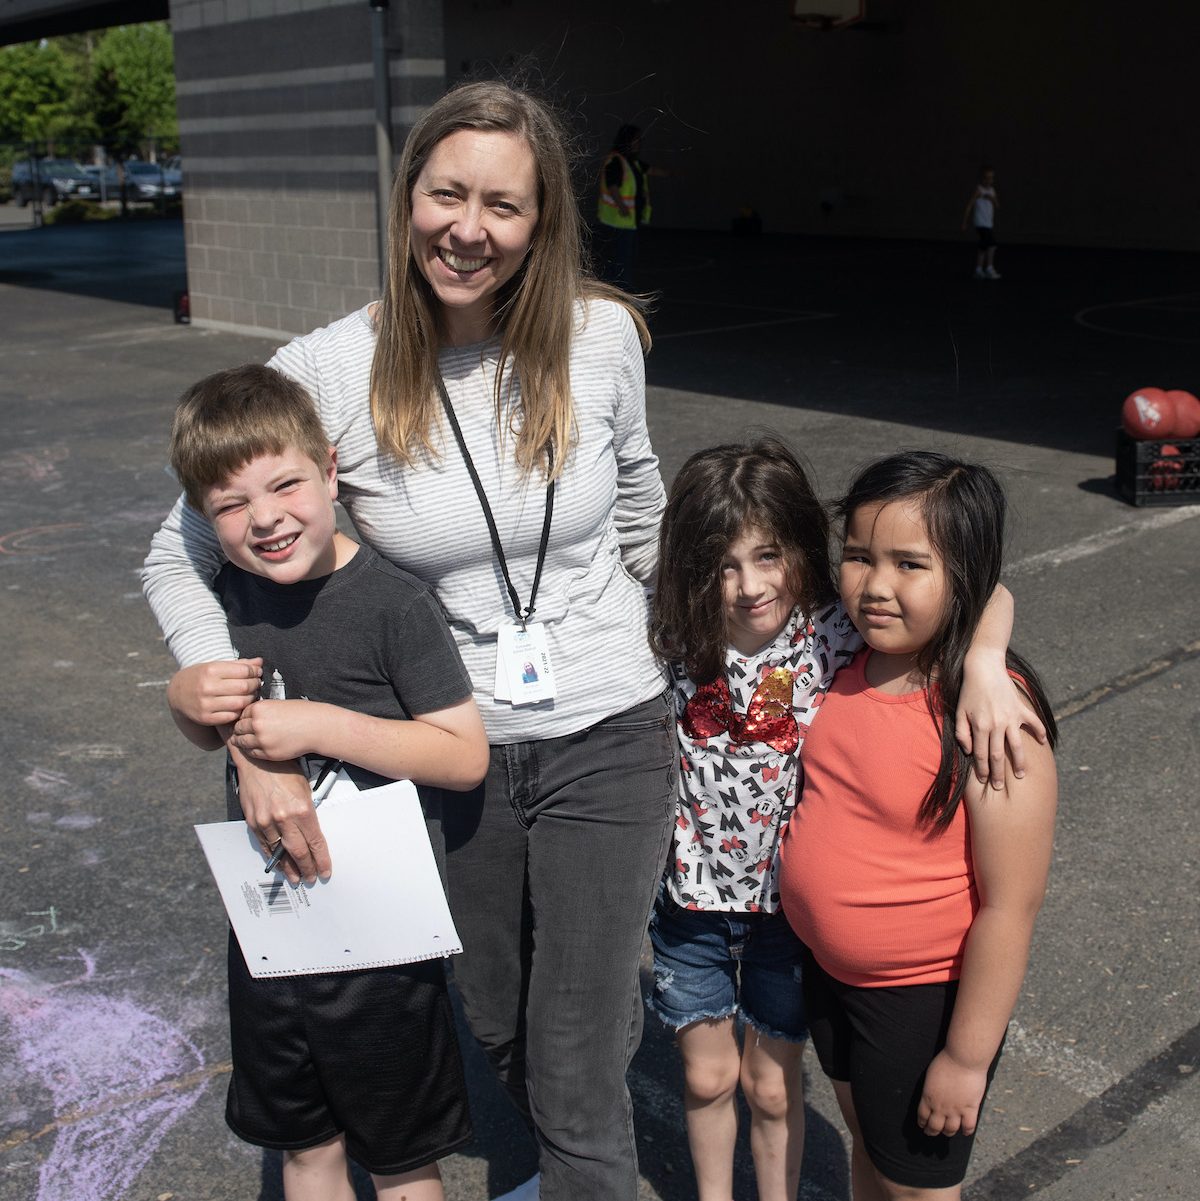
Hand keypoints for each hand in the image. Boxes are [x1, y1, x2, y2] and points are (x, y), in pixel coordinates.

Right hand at [168, 658, 261, 724]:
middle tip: (257, 683)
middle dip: (255, 684)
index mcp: (210, 670)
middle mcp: (207, 687)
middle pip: (244, 687)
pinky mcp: (206, 718)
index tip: (257, 672)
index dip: (255, 671)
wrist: (177, 694)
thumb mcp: (216, 666)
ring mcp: (206, 704)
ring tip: (251, 694)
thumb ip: (239, 664)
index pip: (243, 671)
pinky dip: (240, 710)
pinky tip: (240, 705)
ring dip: (250, 698)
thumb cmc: (201, 677)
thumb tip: (260, 662)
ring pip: (240, 702)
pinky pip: (232, 715)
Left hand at [229, 699, 326, 761]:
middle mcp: (257, 724)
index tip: (244, 721)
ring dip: (242, 741)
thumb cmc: (302, 713)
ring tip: (245, 740)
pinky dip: (251, 750)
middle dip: (239, 730)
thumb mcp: (278, 704)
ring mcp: (262, 740)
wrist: (317, 727)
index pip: (241, 714)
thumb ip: (261, 711)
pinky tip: (255, 746)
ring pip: (242, 742)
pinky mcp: (268, 753)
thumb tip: (248, 718)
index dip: (243, 718)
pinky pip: (252, 753)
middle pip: (238, 729)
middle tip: (241, 732)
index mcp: (259, 709)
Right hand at [229, 746, 331, 882]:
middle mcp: (284, 818)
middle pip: (298, 851)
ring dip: (288, 867)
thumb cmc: (284, 770)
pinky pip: (264, 844)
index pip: (315, 842)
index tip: (324, 871)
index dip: (320, 860)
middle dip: (306, 867)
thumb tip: (312, 831)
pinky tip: (277, 863)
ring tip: (295, 877)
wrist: (257, 761)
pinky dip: (271, 856)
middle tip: (310, 878)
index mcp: (302, 809)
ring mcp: (266, 821)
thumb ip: (309, 811)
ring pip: (279, 852)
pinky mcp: (253, 821)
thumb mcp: (306, 788)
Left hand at [917, 1049, 988, 1137]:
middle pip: (934, 1126)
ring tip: (947, 1132)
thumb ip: (931, 1089)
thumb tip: (931, 1096)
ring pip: (950, 1129)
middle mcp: (940, 1107)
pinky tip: (965, 1131)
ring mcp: (956, 1110)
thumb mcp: (931, 1076)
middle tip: (931, 1133)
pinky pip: (968, 1127)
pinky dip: (966, 1131)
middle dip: (932, 1131)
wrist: (963, 1059)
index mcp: (928, 1097)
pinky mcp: (970, 1109)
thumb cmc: (946, 1061)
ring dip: (948, 1132)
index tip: (923, 1126)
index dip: (922, 1123)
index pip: (922, 1116)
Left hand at [956, 654, 1047, 788]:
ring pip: (1017, 746)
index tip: (983, 780)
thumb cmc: (969, 691)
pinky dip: (1040, 733)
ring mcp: (1011, 717)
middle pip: (998, 755)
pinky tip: (1043, 744)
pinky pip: (1033, 723)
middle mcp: (997, 724)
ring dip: (1020, 762)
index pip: (981, 754)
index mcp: (980, 726)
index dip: (982, 769)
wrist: (984, 668)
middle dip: (998, 773)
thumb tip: (969, 751)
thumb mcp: (959, 712)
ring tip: (1021, 775)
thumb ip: (962, 733)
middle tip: (999, 787)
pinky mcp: (1021, 708)